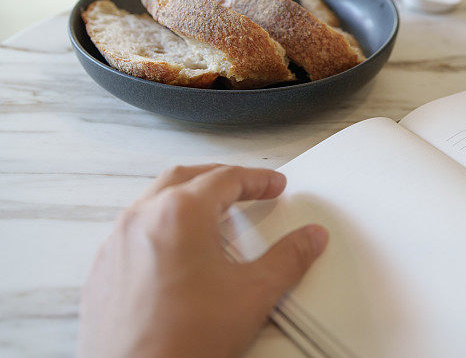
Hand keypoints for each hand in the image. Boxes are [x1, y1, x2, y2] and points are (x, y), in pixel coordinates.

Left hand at [78, 164, 327, 357]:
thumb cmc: (183, 343)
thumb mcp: (254, 295)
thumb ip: (288, 259)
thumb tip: (309, 238)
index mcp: (180, 214)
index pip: (226, 178)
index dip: (257, 180)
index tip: (274, 185)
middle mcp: (142, 219)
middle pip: (186, 178)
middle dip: (221, 179)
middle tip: (247, 189)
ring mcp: (116, 244)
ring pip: (155, 201)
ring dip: (188, 199)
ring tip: (215, 218)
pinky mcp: (102, 270)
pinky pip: (134, 231)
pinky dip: (162, 227)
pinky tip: (179, 252)